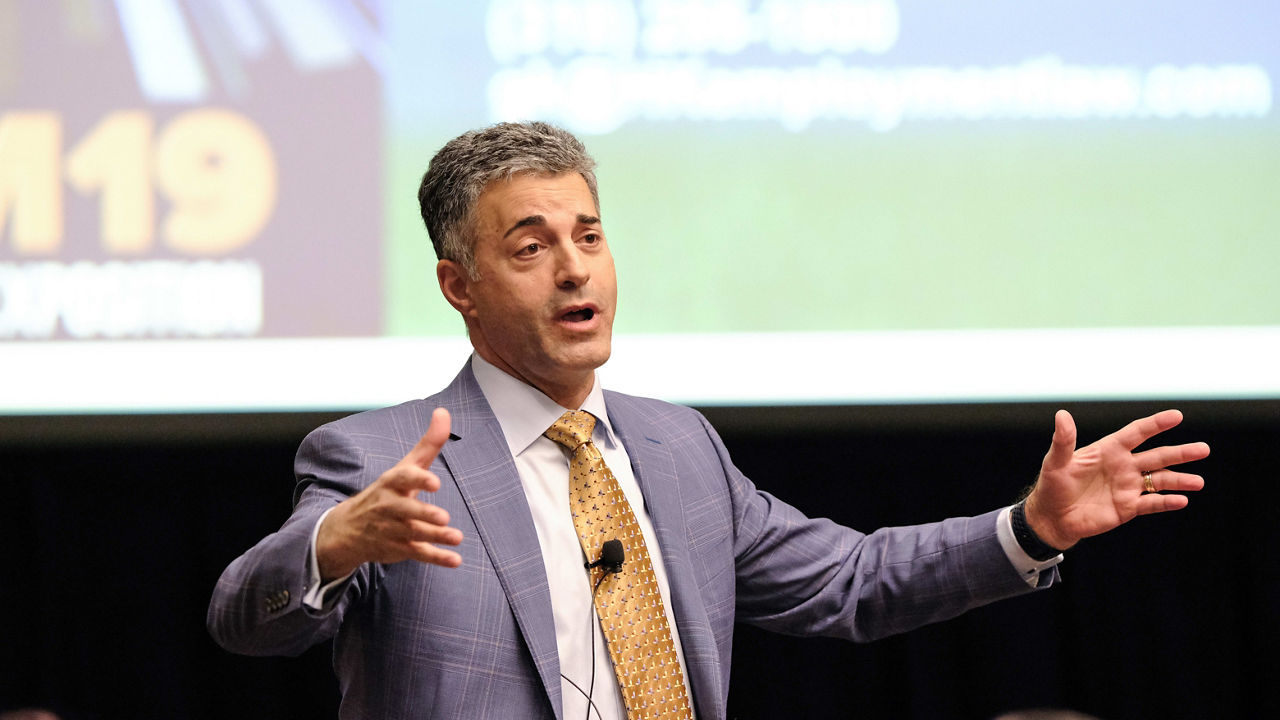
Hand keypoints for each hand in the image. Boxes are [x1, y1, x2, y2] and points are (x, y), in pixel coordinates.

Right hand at [315, 408, 462, 580]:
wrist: (349, 529)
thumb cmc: (388, 491)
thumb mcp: (405, 467)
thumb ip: (428, 443)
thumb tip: (444, 412)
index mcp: (391, 483)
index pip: (402, 478)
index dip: (418, 479)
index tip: (435, 482)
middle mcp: (390, 507)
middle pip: (405, 510)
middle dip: (423, 514)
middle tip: (443, 517)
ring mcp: (393, 529)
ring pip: (414, 534)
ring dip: (435, 537)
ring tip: (456, 537)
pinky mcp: (398, 549)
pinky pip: (418, 554)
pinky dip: (436, 558)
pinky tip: (455, 559)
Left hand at [1023, 409, 1208, 550]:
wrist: (1052, 517)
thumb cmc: (1052, 485)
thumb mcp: (1056, 462)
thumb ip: (1064, 441)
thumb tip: (1061, 414)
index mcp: (1109, 449)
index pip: (1136, 433)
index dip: (1155, 424)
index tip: (1177, 415)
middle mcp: (1124, 466)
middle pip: (1157, 456)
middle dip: (1180, 453)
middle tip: (1204, 449)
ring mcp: (1128, 486)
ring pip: (1160, 480)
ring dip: (1180, 480)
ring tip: (1199, 481)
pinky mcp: (1128, 507)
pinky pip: (1152, 503)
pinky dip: (1167, 502)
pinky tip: (1182, 501)